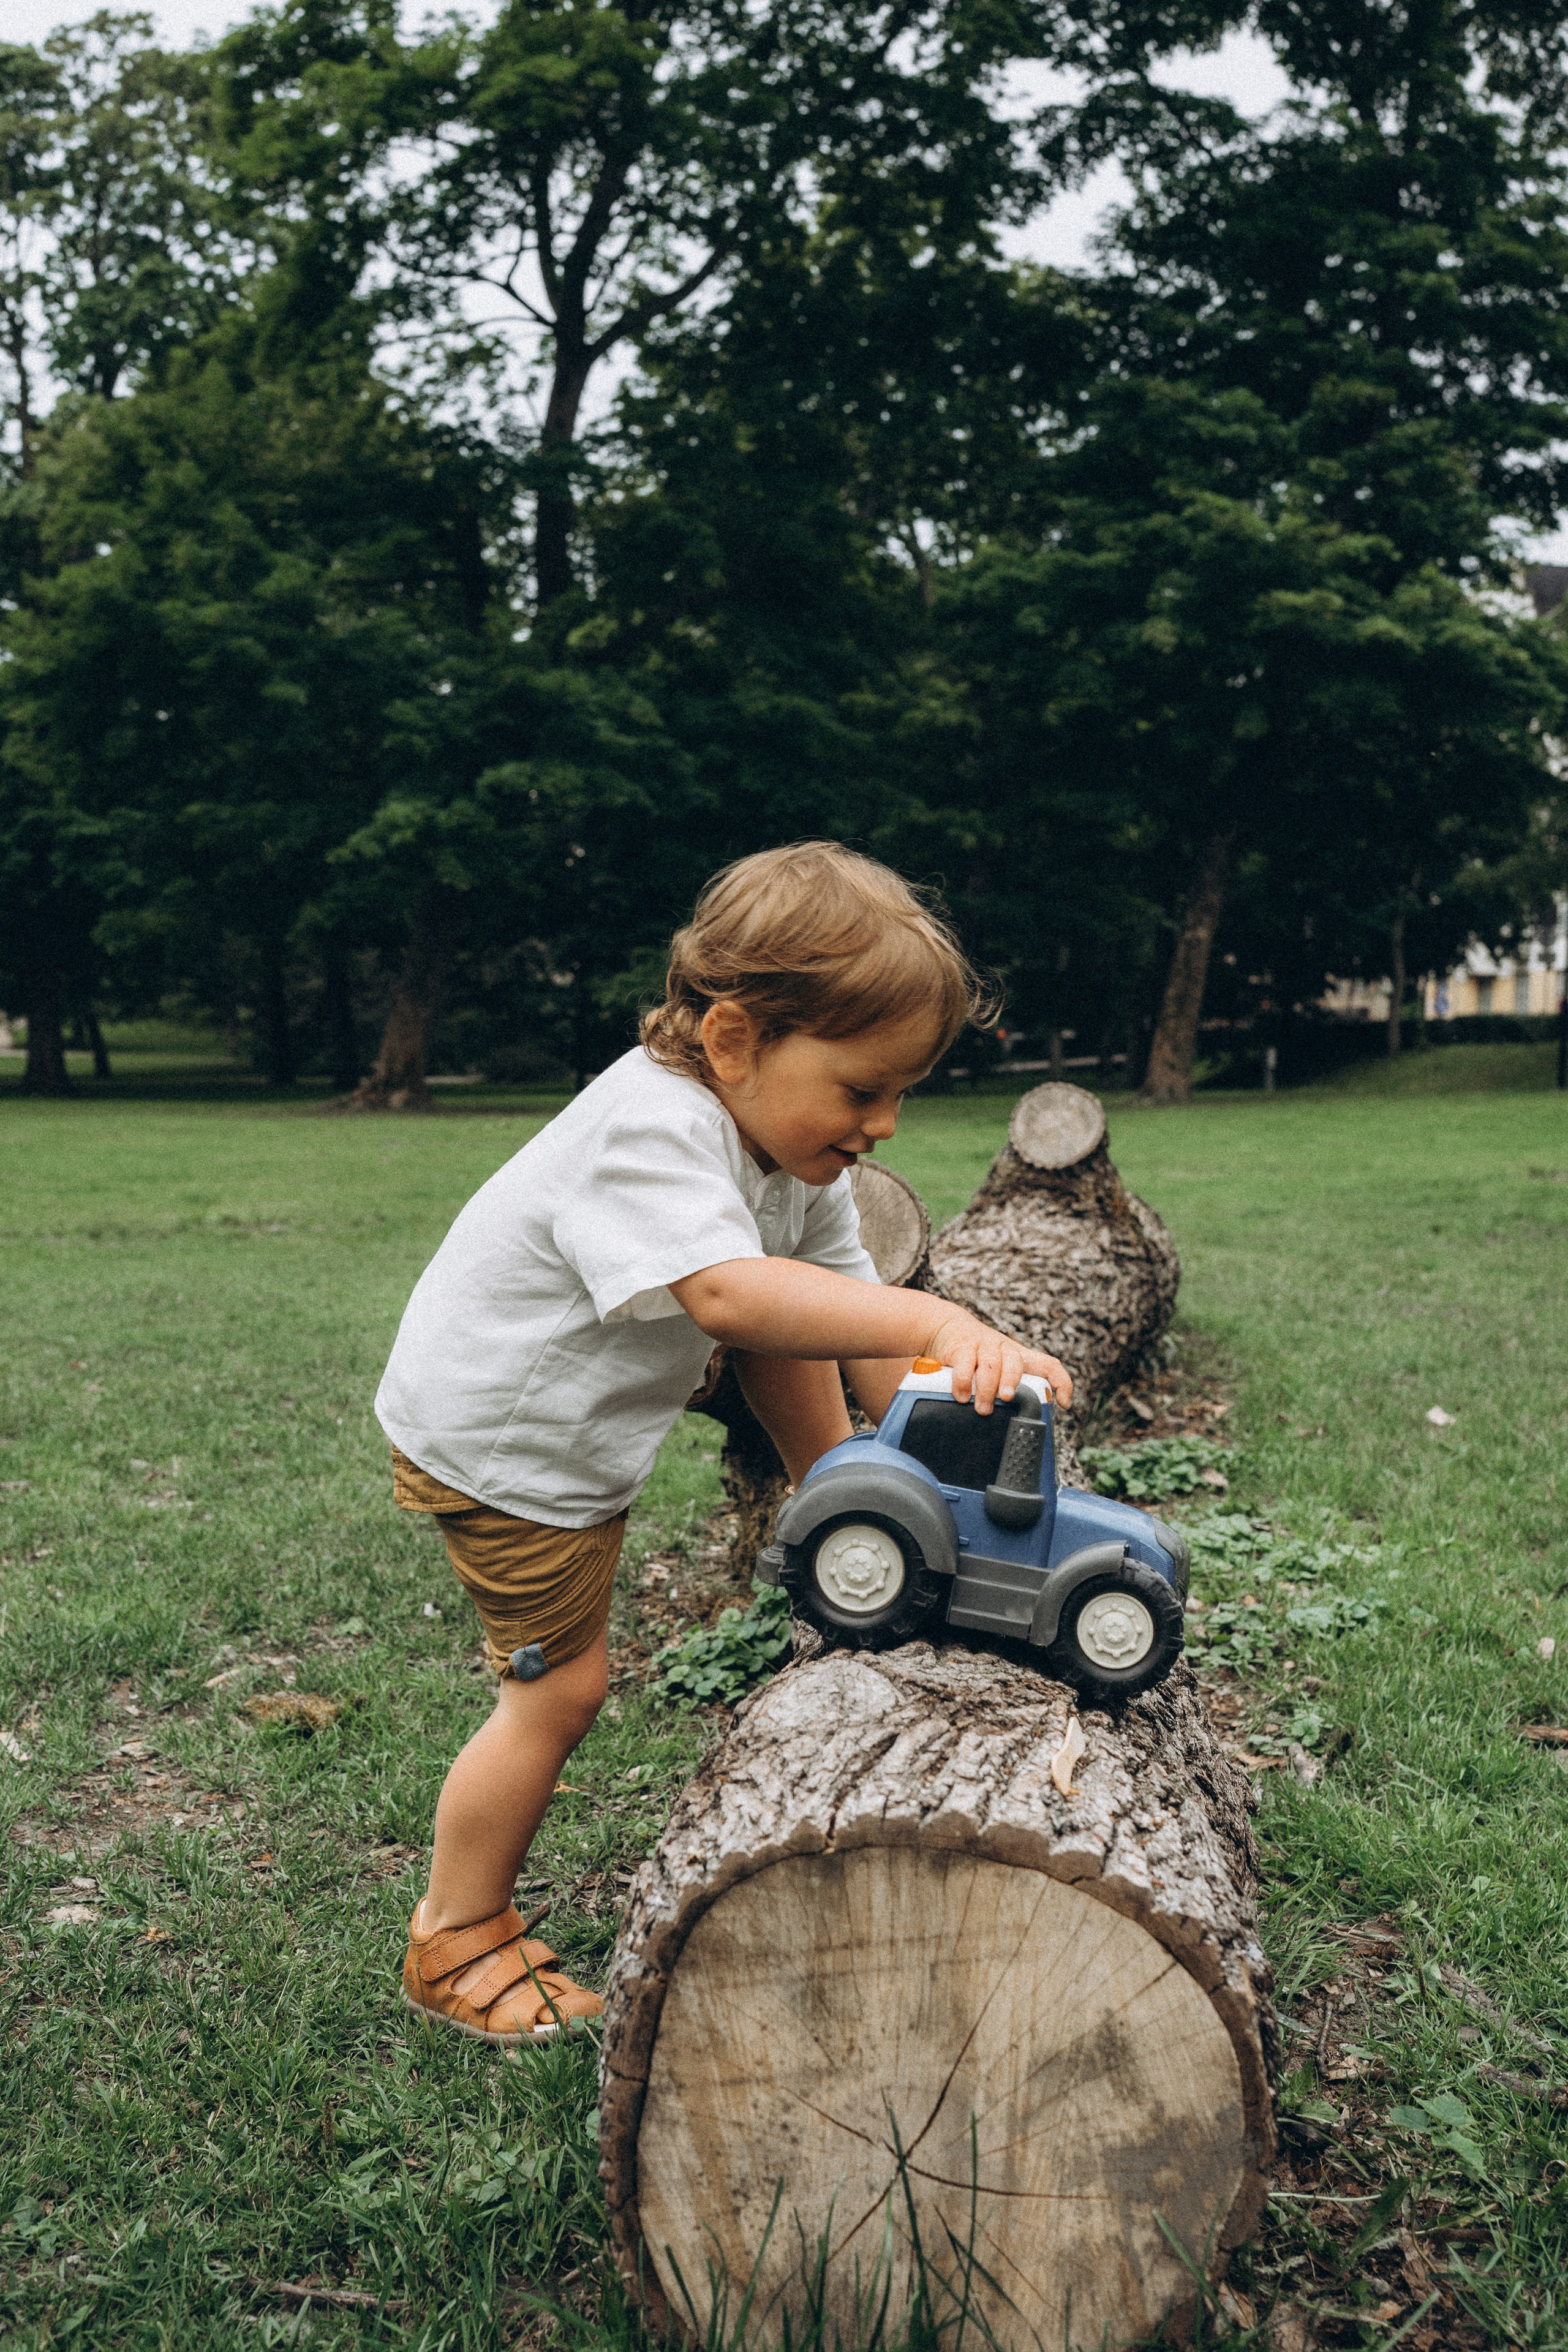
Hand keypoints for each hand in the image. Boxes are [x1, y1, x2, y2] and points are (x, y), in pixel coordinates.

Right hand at [926, 1313, 1073, 1414]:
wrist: (948, 1328)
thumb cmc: (977, 1357)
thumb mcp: (997, 1369)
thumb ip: (1005, 1389)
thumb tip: (1014, 1422)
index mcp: (1019, 1357)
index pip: (1048, 1365)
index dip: (1061, 1382)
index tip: (1064, 1403)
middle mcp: (1005, 1349)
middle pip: (1015, 1364)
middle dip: (1011, 1383)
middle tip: (1006, 1399)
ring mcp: (984, 1346)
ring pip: (991, 1365)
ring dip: (986, 1389)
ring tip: (982, 1409)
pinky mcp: (963, 1346)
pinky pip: (965, 1363)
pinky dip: (963, 1382)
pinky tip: (961, 1396)